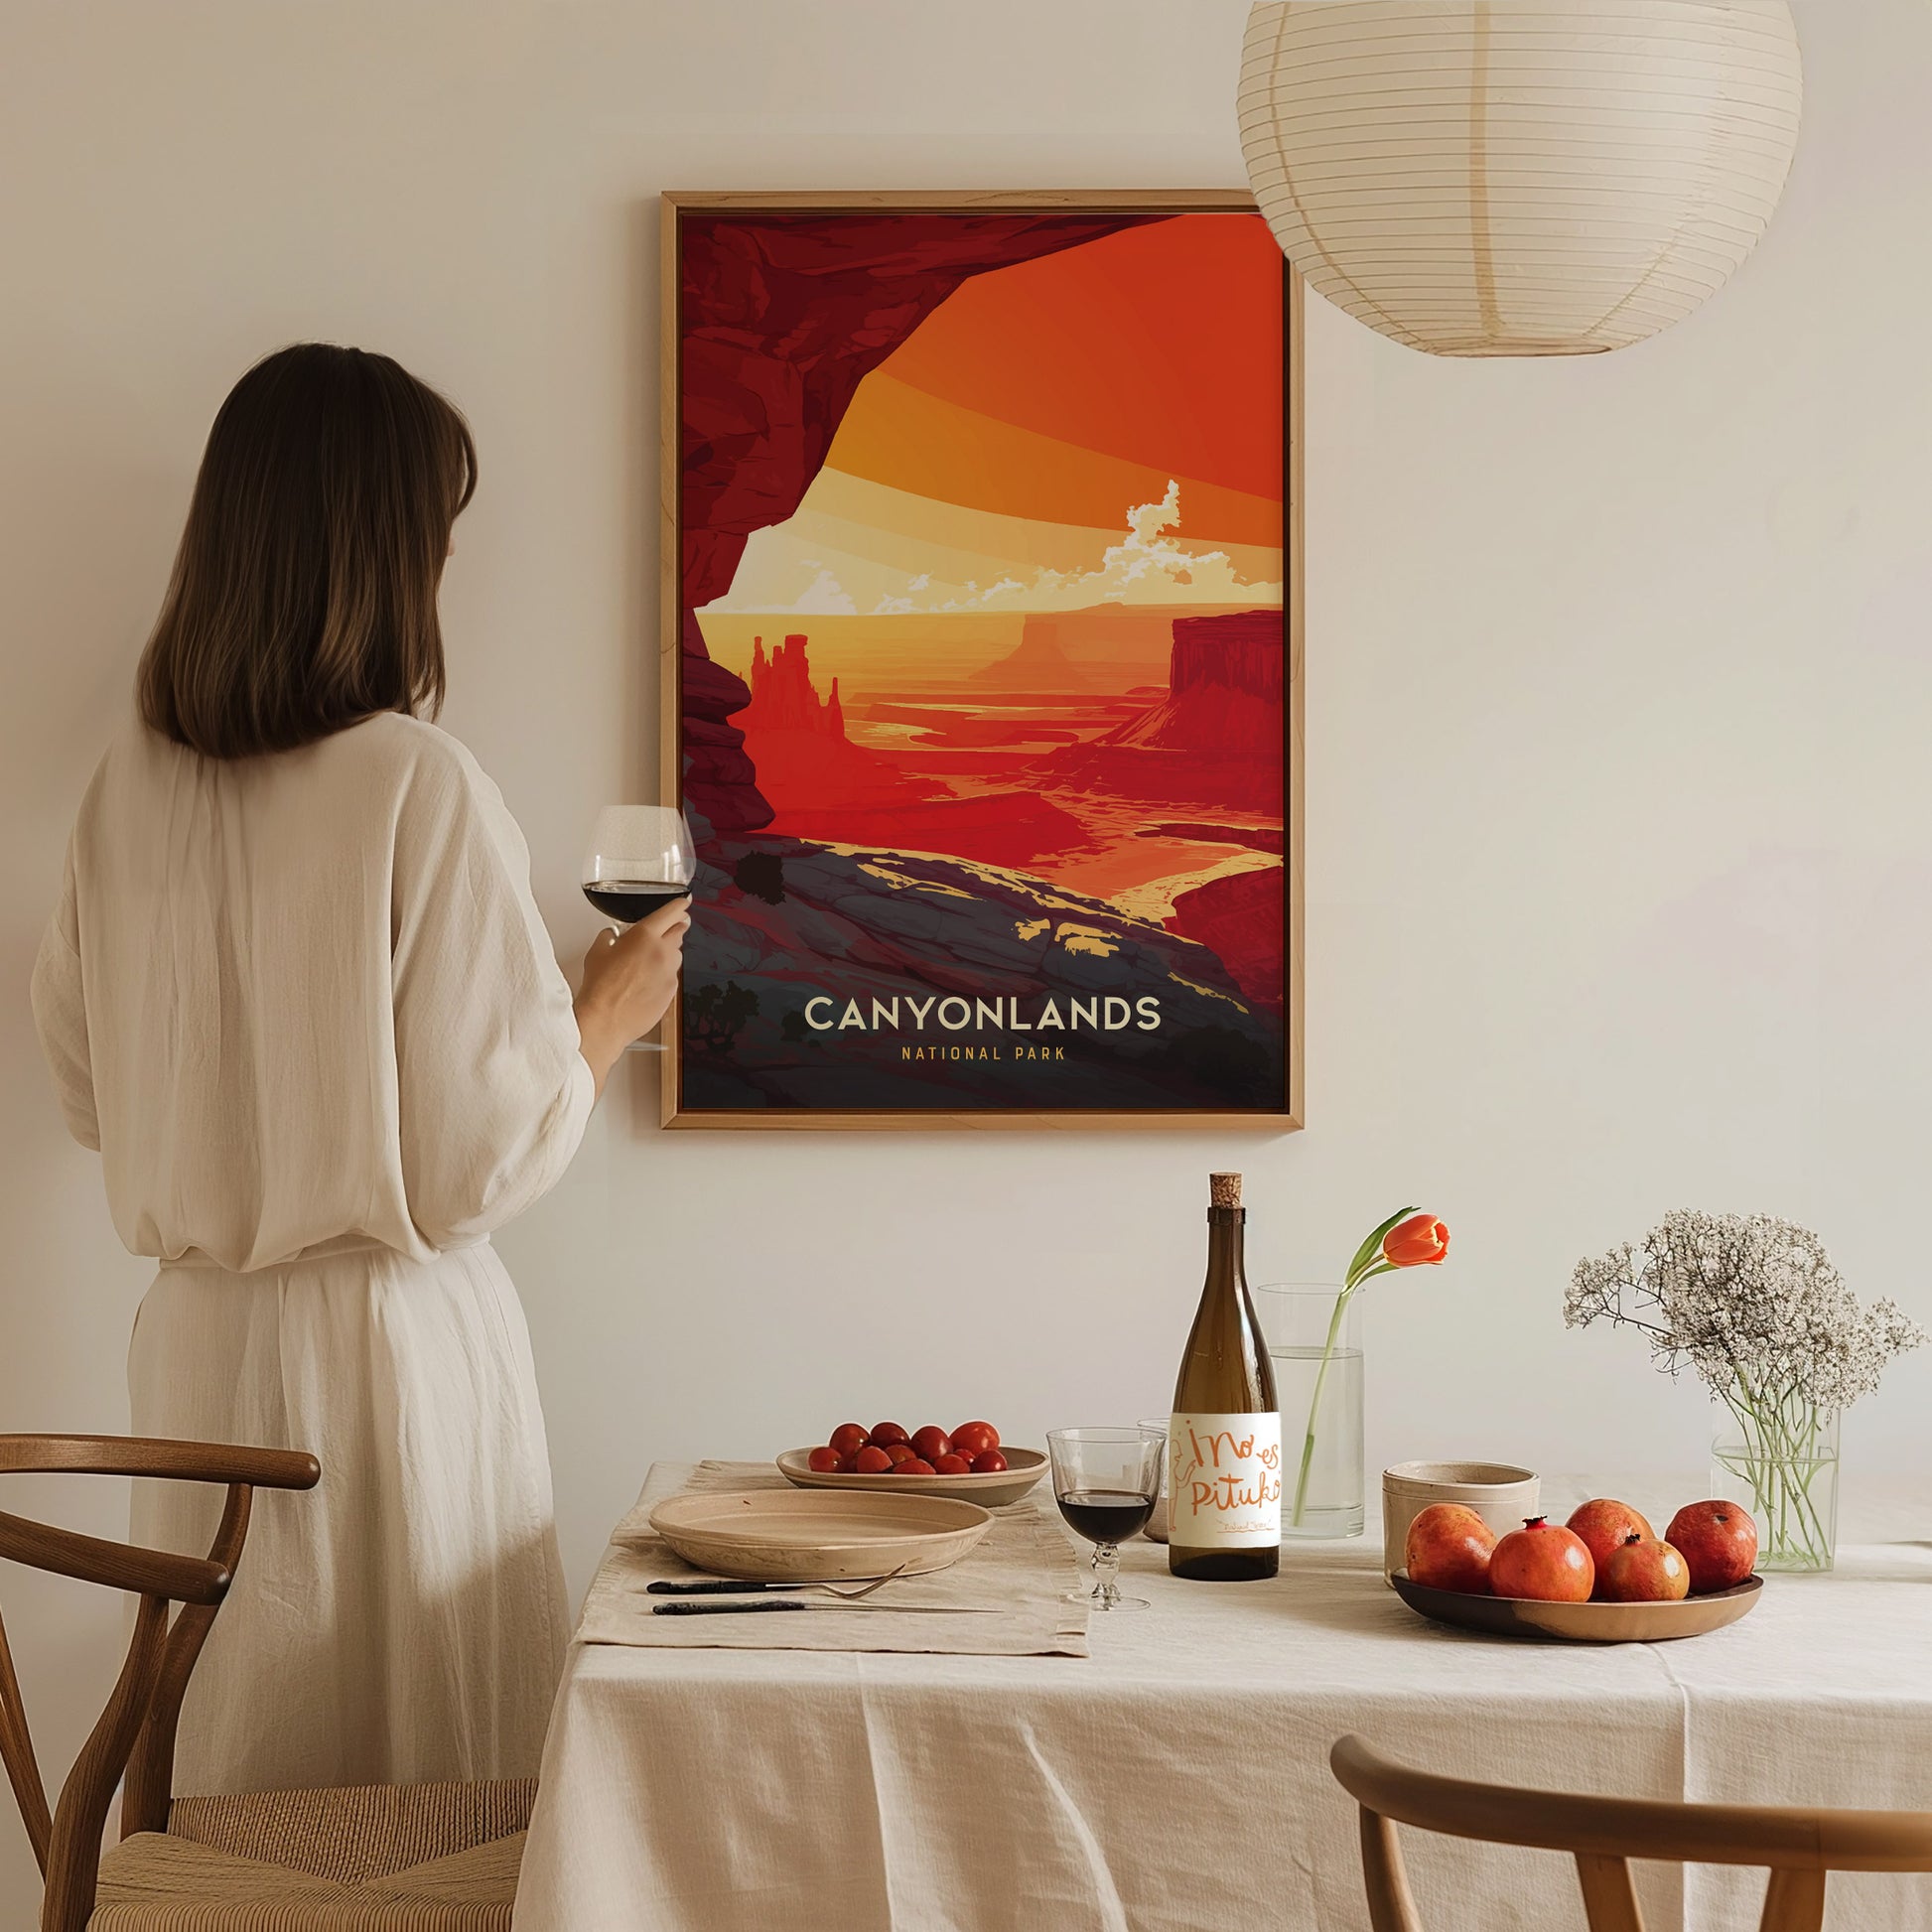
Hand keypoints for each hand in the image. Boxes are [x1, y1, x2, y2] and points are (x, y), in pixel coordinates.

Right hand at [574, 896, 690, 1094]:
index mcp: (645, 935)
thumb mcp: (597, 951)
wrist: (605, 1020)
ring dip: (667, 953)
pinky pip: (672, 977)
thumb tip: (612, 935)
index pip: (671, 912)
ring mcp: (670, 973)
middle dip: (675, 928)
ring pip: (676, 955)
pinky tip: (646, 983)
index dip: (679, 905)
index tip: (684, 903)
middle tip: (667, 929)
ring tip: (647, 963)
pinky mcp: (672, 992)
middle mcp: (663, 952)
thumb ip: (609, 937)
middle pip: (679, 931)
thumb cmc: (600, 987)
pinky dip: (663, 975)